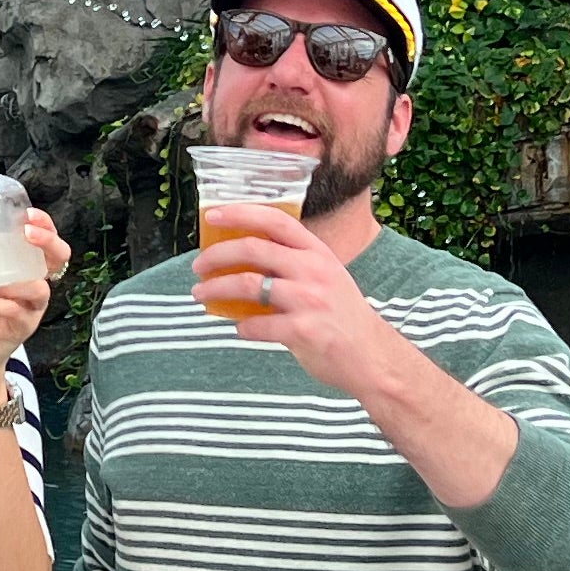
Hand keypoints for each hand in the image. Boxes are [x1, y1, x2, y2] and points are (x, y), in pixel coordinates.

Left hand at [0, 208, 71, 387]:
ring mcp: (30, 305)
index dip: (45, 224)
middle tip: (26, 233)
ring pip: (39, 288)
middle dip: (47, 241)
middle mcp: (32, 282)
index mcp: (21, 264)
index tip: (28, 214)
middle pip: (60, 257)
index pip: (45, 238)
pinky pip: (11, 311)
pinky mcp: (23, 325)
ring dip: (16, 281)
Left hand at [192, 200, 391, 392]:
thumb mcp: (325, 277)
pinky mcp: (304, 331)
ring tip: (200, 294)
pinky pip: (257, 325)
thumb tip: (240, 257)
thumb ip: (292, 264)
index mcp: (317, 252)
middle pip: (253, 249)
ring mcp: (309, 300)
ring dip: (216, 289)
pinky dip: (241, 327)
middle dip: (216, 255)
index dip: (241, 213)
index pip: (276, 220)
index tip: (212, 215)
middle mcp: (314, 270)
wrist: (372, 357)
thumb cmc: (341, 316)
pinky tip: (240, 329)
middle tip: (198, 266)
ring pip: (247, 285)